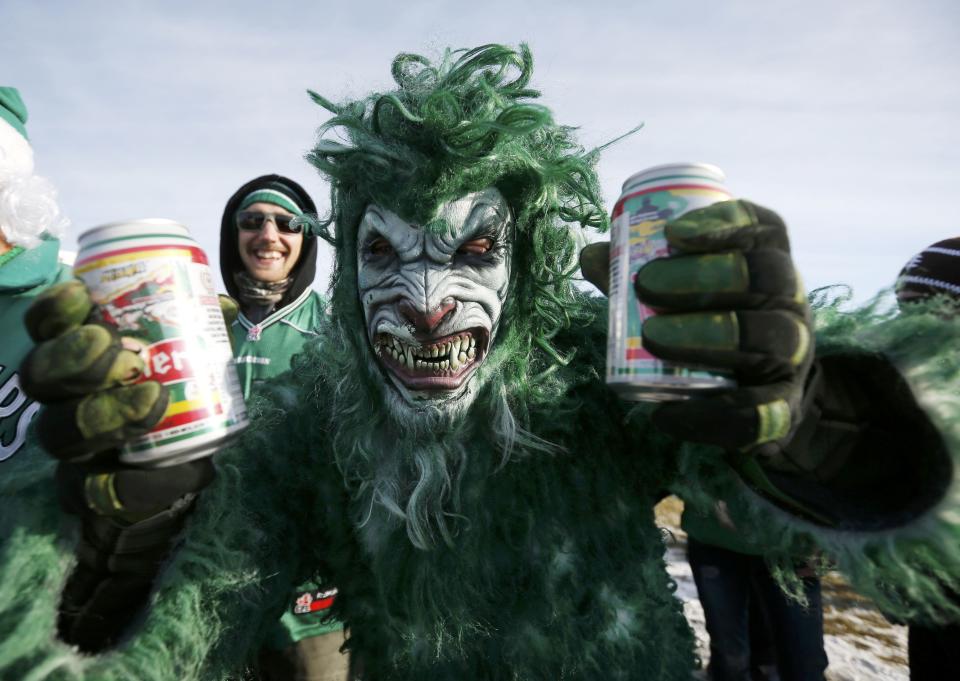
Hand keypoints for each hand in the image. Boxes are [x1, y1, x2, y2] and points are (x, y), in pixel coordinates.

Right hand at [20, 279, 215, 649]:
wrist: (184, 473)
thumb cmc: (183, 400)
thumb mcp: (198, 360)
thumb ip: (205, 331)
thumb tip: (224, 304)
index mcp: (79, 359)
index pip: (46, 330)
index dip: (53, 312)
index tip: (80, 293)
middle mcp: (63, 401)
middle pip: (40, 377)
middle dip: (73, 360)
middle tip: (118, 353)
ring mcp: (72, 449)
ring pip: (60, 432)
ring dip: (104, 413)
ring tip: (153, 399)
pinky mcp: (90, 494)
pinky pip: (103, 491)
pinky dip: (145, 480)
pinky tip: (183, 470)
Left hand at [581, 199, 813, 455]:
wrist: (764, 398)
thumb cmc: (716, 326)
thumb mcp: (688, 295)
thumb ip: (641, 274)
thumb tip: (593, 256)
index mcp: (768, 262)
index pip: (762, 227)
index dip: (723, 223)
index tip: (671, 232)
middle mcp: (791, 302)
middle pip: (764, 277)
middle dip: (702, 277)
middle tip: (645, 286)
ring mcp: (794, 357)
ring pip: (768, 338)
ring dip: (707, 335)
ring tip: (652, 338)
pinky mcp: (785, 409)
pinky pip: (760, 412)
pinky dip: (710, 414)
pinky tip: (666, 412)